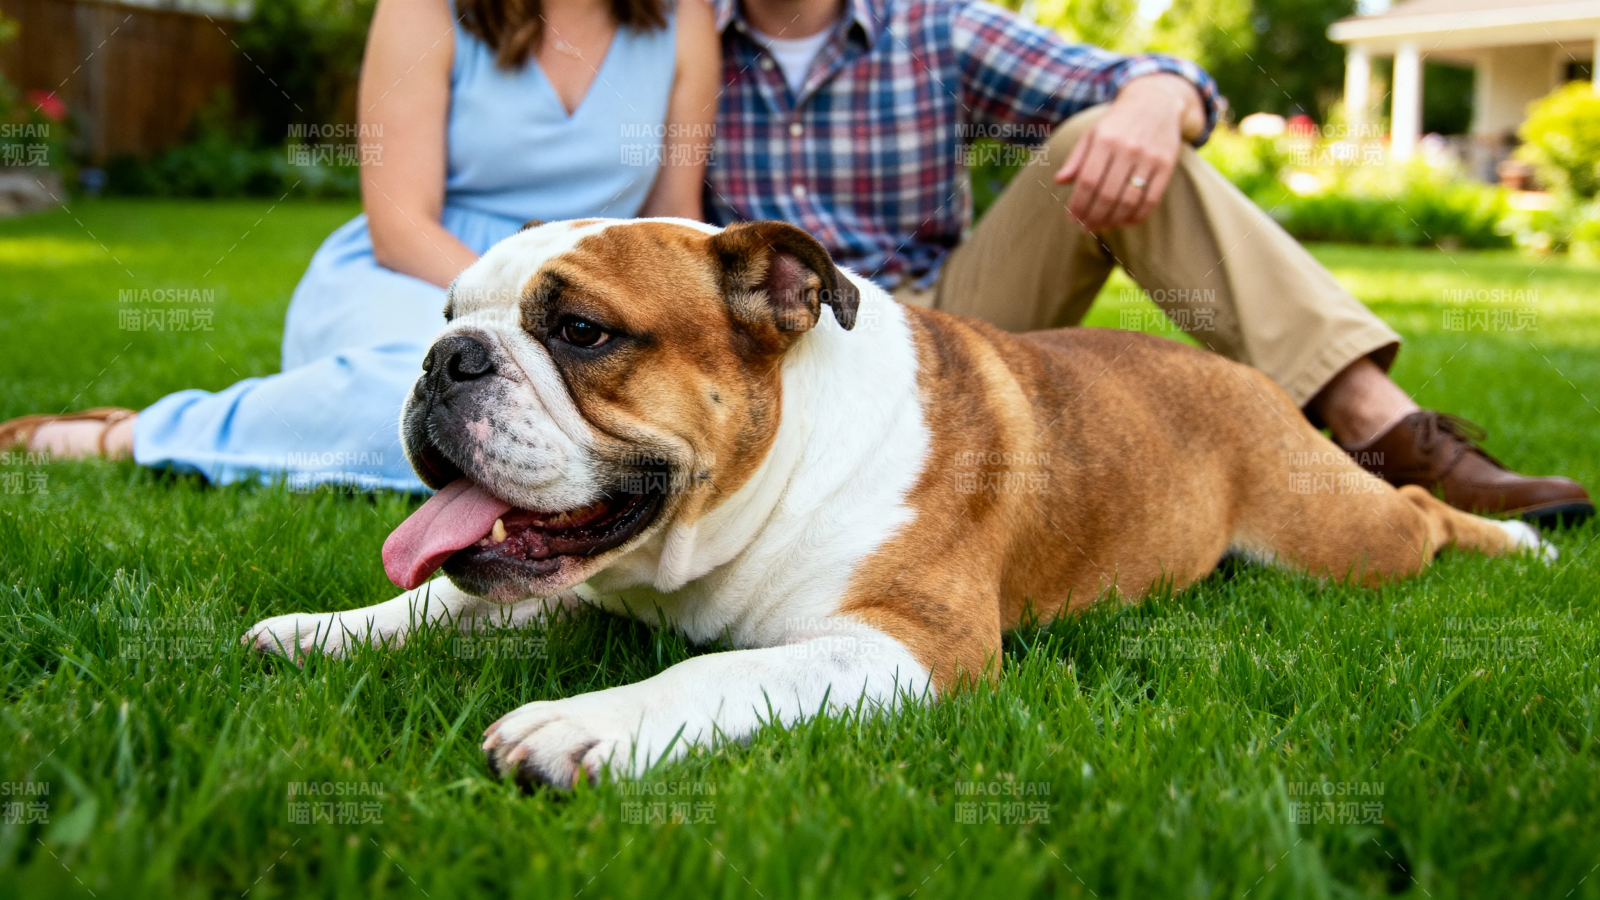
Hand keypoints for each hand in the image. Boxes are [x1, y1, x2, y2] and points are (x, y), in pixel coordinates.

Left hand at [1054, 74, 1202, 232]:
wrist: (1156, 102)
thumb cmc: (1117, 122)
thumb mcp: (1092, 133)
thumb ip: (1076, 158)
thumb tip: (1059, 181)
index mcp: (1104, 139)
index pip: (1087, 181)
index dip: (1078, 204)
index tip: (1072, 218)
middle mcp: (1127, 148)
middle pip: (1107, 194)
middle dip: (1093, 216)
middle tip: (1086, 227)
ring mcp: (1149, 157)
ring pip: (1129, 200)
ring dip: (1113, 220)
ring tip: (1101, 226)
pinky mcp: (1166, 165)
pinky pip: (1151, 199)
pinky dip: (1136, 216)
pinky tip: (1123, 221)